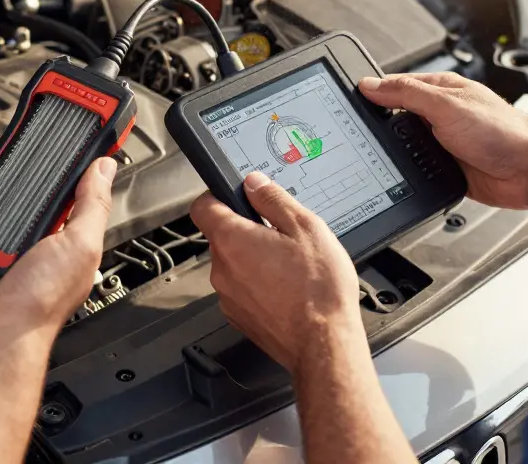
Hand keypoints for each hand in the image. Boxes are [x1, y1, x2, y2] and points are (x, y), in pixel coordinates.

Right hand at [0, 136, 116, 356]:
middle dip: (5, 171)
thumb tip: (105, 169)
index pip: (65, 189)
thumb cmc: (40, 303)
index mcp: (67, 237)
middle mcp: (37, 244)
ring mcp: (5, 252)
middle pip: (20, 193)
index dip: (54, 162)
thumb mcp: (78, 246)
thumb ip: (91, 205)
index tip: (44, 140)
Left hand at [190, 172, 362, 375]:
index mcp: (232, 240)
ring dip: (254, 260)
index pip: (202, 206)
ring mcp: (228, 297)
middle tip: (280, 234)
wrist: (324, 343)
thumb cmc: (318, 290)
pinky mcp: (239, 318)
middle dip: (247, 231)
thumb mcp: (306, 227)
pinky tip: (287, 288)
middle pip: (222, 236)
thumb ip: (273, 199)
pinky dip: (258, 285)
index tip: (235, 196)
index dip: (218, 196)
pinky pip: (242, 290)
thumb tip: (254, 183)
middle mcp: (222, 269)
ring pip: (234, 265)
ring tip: (290, 265)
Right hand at [358, 72, 527, 209]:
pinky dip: (408, 171)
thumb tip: (371, 85)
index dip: (373, 94)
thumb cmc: (504, 132)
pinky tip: (402, 172)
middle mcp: (440, 114)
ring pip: (403, 146)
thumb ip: (407, 94)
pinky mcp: (445, 168)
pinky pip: (416, 169)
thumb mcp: (447, 105)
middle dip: (381, 126)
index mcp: (440, 90)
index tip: (350, 103)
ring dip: (396, 151)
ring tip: (383, 154)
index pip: (395, 86)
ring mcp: (442, 142)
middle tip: (361, 134)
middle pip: (395, 118)